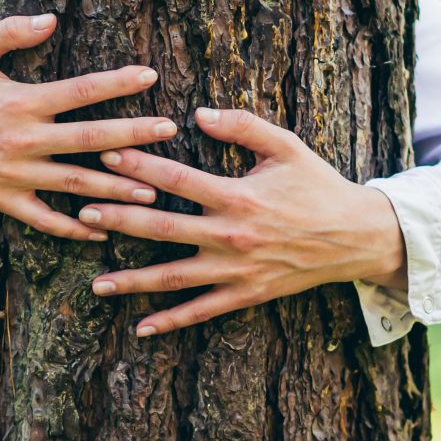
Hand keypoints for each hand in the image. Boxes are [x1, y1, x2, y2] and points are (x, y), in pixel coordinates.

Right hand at [0, 13, 177, 239]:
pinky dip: (71, 228)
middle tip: (170, 132)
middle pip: (89, 140)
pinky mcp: (0, 199)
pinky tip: (101, 232)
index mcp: (19, 101)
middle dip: (133, 136)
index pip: (79, 91)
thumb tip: (52, 19)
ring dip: (115, 188)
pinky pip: (42, 218)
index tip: (150, 76)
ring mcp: (12, 174)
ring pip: (74, 184)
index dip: (116, 83)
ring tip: (154, 190)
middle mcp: (21, 140)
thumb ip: (11, 32)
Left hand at [80, 107, 408, 335]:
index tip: (106, 156)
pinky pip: (203, 311)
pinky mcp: (246, 294)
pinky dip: (171, 320)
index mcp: (239, 195)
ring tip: (96, 283)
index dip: (139, 167)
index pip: (177, 180)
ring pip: (175, 277)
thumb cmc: (318, 186)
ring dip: (133, 281)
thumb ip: (243, 125)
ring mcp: (237, 269)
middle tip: (84, 214)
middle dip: (120, 221)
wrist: (356, 236)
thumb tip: (198, 113)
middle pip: (164, 229)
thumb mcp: (286, 146)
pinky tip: (140, 327)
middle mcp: (233, 235)